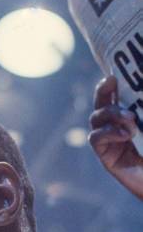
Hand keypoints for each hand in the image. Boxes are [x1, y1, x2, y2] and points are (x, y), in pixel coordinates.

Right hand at [89, 75, 142, 199]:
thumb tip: (136, 109)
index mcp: (131, 118)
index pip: (116, 97)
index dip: (111, 85)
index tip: (114, 74)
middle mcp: (117, 127)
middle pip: (101, 104)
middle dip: (103, 91)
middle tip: (111, 81)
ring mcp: (110, 141)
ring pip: (97, 118)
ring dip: (111, 113)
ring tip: (130, 119)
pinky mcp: (106, 156)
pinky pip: (96, 138)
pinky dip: (108, 132)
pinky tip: (124, 135)